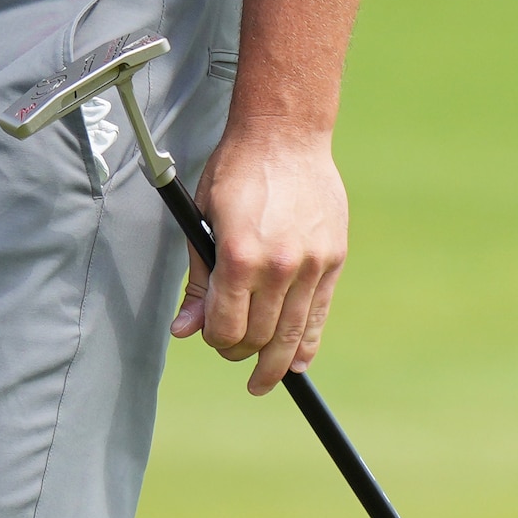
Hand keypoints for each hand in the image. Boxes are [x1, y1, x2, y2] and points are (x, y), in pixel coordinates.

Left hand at [174, 122, 348, 394]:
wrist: (285, 136)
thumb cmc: (235, 172)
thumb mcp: (202, 221)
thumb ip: (199, 281)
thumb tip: (185, 331)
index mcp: (239, 257)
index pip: (225, 328)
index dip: (214, 340)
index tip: (210, 336)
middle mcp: (278, 266)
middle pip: (258, 336)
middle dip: (239, 352)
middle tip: (231, 353)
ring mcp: (311, 265)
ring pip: (292, 334)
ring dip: (274, 364)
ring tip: (263, 380)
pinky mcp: (332, 260)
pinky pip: (319, 316)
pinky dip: (307, 344)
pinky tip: (295, 362)